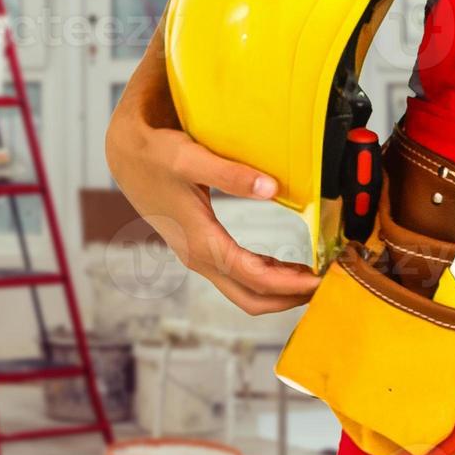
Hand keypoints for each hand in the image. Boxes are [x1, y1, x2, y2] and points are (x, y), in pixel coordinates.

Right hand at [105, 31, 319, 313]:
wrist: (123, 154)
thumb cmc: (153, 155)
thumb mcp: (188, 158)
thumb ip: (229, 173)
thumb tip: (271, 188)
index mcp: (200, 242)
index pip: (254, 278)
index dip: (292, 285)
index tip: (324, 279)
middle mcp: (200, 258)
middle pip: (252, 299)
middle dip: (292, 299)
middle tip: (330, 285)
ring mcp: (200, 256)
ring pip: (245, 292)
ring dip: (281, 292)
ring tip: (316, 277)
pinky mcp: (201, 248)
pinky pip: (239, 277)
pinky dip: (267, 278)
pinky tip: (287, 267)